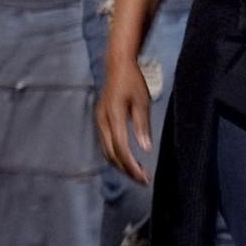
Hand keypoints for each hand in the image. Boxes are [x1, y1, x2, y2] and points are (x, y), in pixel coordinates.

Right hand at [95, 57, 154, 184]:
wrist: (117, 66)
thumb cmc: (133, 81)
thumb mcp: (142, 101)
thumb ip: (142, 125)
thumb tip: (145, 148)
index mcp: (113, 115)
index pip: (120, 147)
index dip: (131, 164)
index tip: (143, 176)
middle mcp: (103, 121)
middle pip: (112, 154)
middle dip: (127, 169)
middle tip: (143, 179)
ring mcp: (99, 122)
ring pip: (107, 151)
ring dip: (121, 165)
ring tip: (138, 173)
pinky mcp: (101, 122)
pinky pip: (106, 145)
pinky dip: (117, 156)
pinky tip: (128, 160)